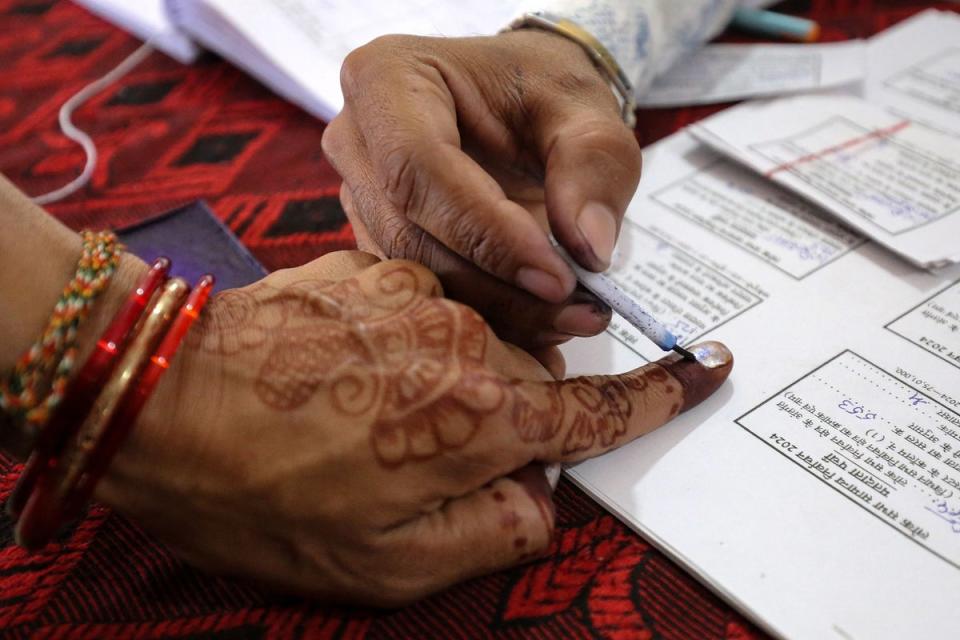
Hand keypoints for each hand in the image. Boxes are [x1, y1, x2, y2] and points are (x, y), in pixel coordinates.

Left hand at [95, 251, 730, 605]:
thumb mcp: (383, 565)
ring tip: (367, 420)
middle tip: (423, 459)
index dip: (660, 395)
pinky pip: (427, 313)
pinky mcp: (375, 269)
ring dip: (450, 383)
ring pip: (480, 341)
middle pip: (533, 379)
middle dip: (506, 421)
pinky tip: (347, 378)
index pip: (599, 408)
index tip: (707, 367)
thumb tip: (539, 503)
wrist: (161, 398)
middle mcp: (469, 340)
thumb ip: (491, 535)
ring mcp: (420, 294)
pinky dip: (410, 348)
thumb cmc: (264, 494)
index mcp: (484, 416)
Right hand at [321, 30, 641, 348]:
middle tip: (582, 313)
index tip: (558, 277)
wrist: (518, 104)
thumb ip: (594, 167)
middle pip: (410, 236)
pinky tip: (541, 332)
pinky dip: (486, 322)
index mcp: (386, 79)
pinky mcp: (378, 245)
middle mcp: (355, 141)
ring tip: (573, 320)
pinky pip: (423, 296)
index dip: (485, 231)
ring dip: (497, 315)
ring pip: (415, 279)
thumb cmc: (542, 91)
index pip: (419, 167)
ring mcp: (359, 199)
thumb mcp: (586, 109)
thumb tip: (589, 250)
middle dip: (498, 289)